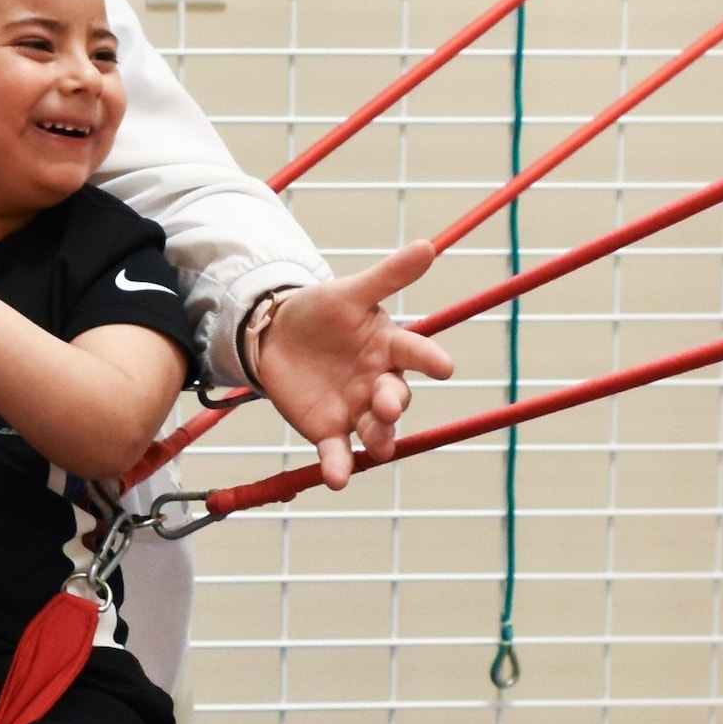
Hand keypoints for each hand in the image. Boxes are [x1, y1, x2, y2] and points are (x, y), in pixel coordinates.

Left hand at [251, 239, 457, 488]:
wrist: (276, 335)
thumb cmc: (322, 312)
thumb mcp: (350, 292)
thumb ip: (387, 276)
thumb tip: (427, 245)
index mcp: (389, 347)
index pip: (415, 352)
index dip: (430, 360)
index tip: (446, 367)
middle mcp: (379, 382)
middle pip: (395, 396)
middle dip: (393, 403)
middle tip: (388, 405)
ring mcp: (356, 409)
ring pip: (375, 431)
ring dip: (378, 440)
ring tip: (377, 448)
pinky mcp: (328, 430)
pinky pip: (338, 452)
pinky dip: (338, 466)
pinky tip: (337, 478)